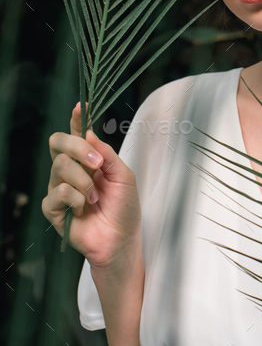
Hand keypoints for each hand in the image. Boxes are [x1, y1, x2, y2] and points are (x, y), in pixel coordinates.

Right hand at [42, 102, 141, 267]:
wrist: (121, 239)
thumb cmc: (124, 209)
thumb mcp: (124, 176)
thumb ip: (107, 154)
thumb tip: (89, 133)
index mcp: (88, 160)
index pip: (76, 133)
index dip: (76, 118)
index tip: (82, 106)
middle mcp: (71, 170)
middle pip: (58, 143)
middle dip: (77, 147)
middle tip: (97, 164)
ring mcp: (59, 188)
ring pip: (59, 166)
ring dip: (83, 181)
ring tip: (96, 197)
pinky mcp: (53, 208)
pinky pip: (56, 192)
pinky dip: (75, 199)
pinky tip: (83, 209)